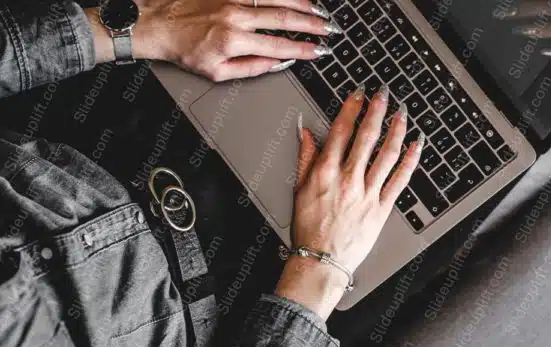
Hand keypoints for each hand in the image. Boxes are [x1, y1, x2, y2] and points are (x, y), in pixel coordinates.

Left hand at [87, 0, 339, 80]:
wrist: (156, 24)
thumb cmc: (184, 50)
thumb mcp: (217, 72)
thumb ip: (251, 68)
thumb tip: (277, 63)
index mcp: (234, 41)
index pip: (280, 45)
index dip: (304, 50)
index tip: (320, 51)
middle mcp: (236, 15)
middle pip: (284, 18)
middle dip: (312, 25)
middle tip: (330, 29)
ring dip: (302, 5)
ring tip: (320, 11)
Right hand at [276, 85, 422, 318]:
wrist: (321, 261)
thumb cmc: (308, 229)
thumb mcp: (299, 189)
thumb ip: (305, 158)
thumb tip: (305, 132)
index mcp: (325, 172)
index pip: (341, 131)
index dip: (352, 108)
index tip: (359, 94)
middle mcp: (348, 179)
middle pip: (366, 137)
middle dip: (376, 111)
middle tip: (384, 94)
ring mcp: (368, 193)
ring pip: (387, 154)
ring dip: (397, 130)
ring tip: (402, 113)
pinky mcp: (382, 208)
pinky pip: (400, 179)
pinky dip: (410, 160)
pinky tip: (416, 145)